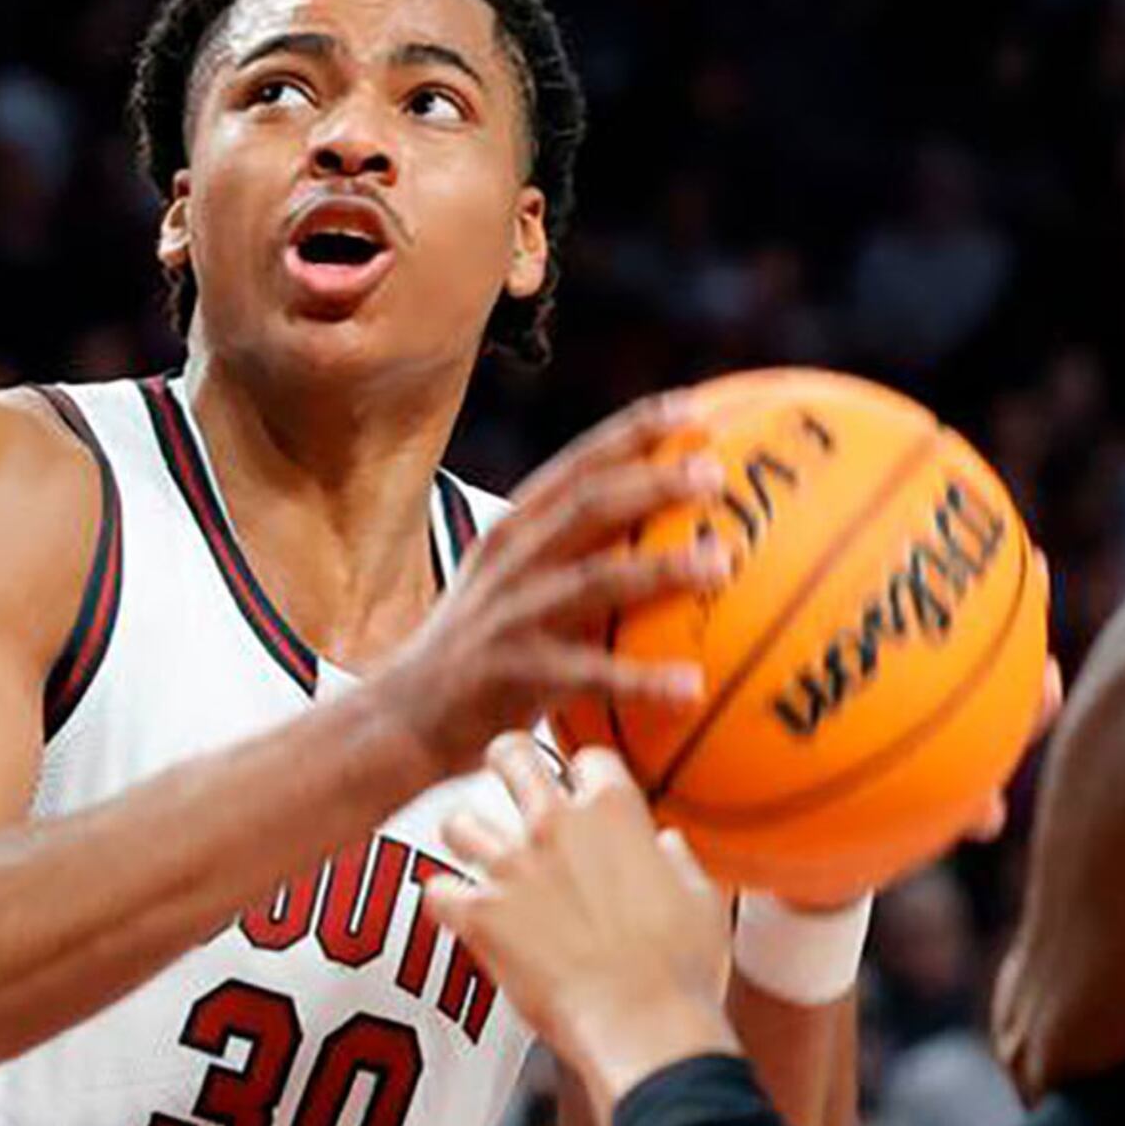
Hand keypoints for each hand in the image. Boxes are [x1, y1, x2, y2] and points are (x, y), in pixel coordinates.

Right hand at [359, 394, 730, 779]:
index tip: (694, 408)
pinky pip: (591, 675)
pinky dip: (643, 680)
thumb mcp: (512, 586)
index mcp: (515, 530)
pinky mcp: (515, 673)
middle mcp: (512, 560)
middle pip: (589, 503)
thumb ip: (572, 558)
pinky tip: (692, 686)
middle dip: (653, 480)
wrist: (402, 717)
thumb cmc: (478, 652)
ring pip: (595, 579)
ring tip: (722, 564)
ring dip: (662, 569)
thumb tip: (666, 543)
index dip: (635, 432)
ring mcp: (513, 614)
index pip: (579, 465)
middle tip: (715, 473)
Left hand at [423, 740, 737, 1116]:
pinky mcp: (481, 915)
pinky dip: (443, 902)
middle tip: (507, 777)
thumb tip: (665, 844)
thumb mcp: (702, 900)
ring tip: (474, 850)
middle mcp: (556, 826)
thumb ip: (677, 860)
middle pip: (511, 756)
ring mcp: (512, 868)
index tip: (585, 792)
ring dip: (467, 836)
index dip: (587, 774)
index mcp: (614, 812)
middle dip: (507, 762)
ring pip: (459, 822)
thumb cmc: (681, 970)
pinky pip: (436, 891)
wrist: (644, 1026)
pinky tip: (456, 911)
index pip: (589, 757)